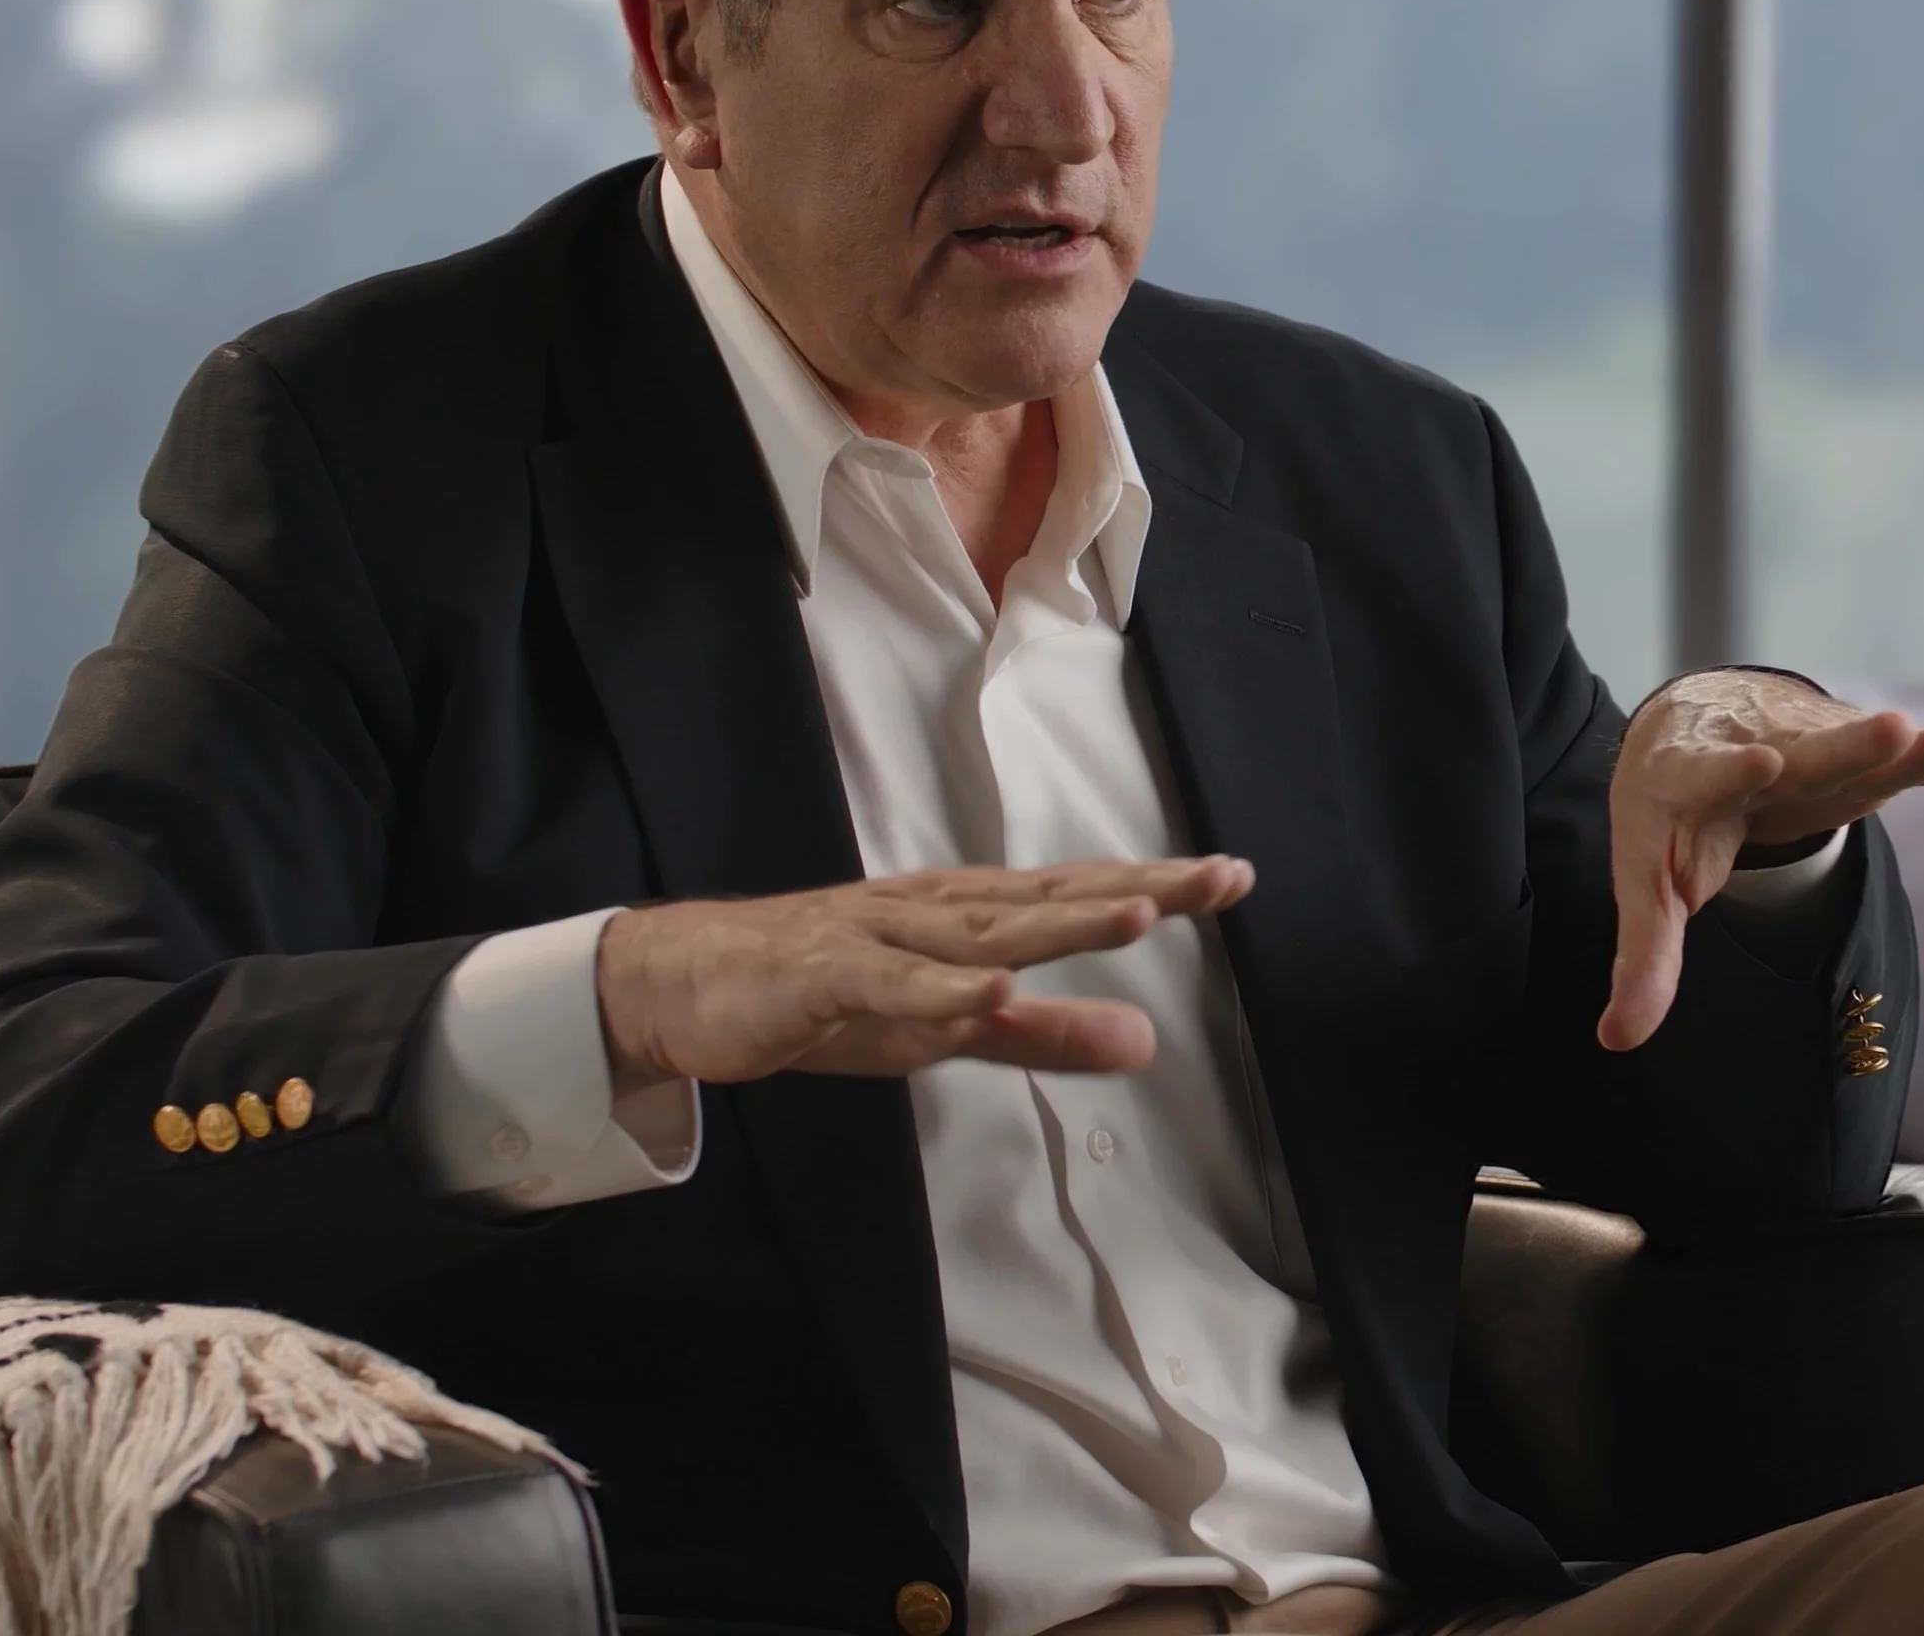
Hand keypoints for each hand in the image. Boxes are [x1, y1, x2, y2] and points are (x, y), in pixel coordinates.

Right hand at [594, 855, 1255, 1085]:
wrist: (688, 983)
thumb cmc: (825, 996)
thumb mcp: (950, 1028)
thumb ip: (1043, 1034)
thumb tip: (1145, 1045)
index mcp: (969, 918)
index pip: (1077, 896)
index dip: (1157, 889)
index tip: (1235, 879)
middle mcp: (936, 912)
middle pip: (1049, 898)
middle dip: (1136, 890)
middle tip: (1218, 879)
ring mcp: (880, 938)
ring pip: (982, 931)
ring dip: (1059, 924)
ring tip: (1135, 918)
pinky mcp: (823, 975)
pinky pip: (890, 986)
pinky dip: (940, 988)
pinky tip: (991, 989)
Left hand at [1600, 672, 1923, 1049]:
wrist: (1691, 730)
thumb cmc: (1669, 816)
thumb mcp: (1646, 880)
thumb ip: (1645, 958)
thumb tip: (1617, 1041)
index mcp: (1694, 777)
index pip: (1716, 773)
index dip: (1736, 768)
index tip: (1762, 760)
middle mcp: (1759, 749)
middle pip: (1808, 753)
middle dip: (1849, 746)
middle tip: (1894, 729)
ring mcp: (1813, 748)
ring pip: (1865, 750)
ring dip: (1912, 749)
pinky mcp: (1855, 756)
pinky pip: (1911, 765)